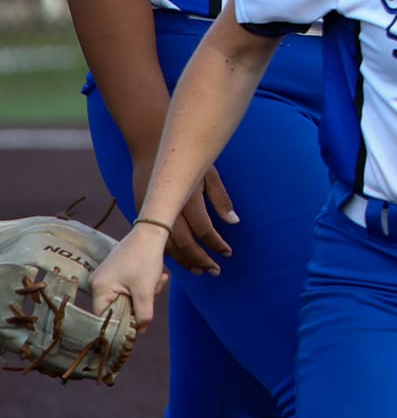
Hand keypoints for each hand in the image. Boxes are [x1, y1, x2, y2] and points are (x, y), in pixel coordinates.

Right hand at [87, 229, 170, 330]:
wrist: (152, 231)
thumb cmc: (145, 259)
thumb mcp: (146, 290)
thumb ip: (143, 314)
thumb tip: (139, 331)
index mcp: (99, 288)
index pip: (104, 317)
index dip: (121, 324)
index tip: (137, 325)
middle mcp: (98, 283)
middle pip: (118, 307)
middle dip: (140, 303)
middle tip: (154, 291)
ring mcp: (107, 277)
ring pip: (127, 297)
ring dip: (146, 292)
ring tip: (159, 279)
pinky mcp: (117, 271)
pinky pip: (130, 287)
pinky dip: (145, 285)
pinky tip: (158, 276)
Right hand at [133, 159, 235, 274]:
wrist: (151, 146)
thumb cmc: (186, 159)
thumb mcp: (210, 174)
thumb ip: (221, 199)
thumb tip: (234, 221)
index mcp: (188, 196)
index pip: (203, 229)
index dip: (216, 243)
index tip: (228, 253)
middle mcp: (169, 207)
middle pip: (184, 242)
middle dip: (200, 259)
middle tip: (215, 270)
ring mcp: (152, 211)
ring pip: (166, 245)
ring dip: (184, 261)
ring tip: (199, 271)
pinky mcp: (141, 213)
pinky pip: (155, 239)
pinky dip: (168, 252)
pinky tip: (179, 260)